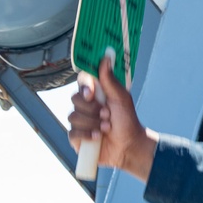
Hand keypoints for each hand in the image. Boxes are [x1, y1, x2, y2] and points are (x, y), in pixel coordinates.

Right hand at [68, 57, 158, 181]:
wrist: (129, 145)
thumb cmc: (127, 120)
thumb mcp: (121, 98)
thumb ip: (110, 80)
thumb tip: (106, 57)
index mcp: (95, 93)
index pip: (82, 82)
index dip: (84, 86)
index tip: (92, 93)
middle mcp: (85, 105)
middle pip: (75, 99)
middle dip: (92, 108)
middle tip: (107, 114)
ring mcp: (79, 121)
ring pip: (73, 116)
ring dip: (93, 122)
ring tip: (107, 127)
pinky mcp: (76, 137)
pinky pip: (73, 132)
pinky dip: (87, 134)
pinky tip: (98, 137)